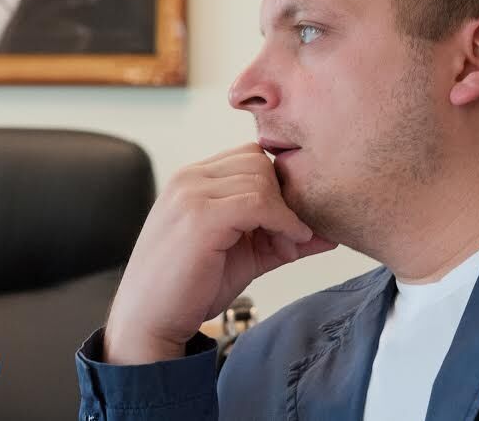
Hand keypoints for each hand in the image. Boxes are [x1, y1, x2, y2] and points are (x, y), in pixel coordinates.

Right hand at [103, 143, 334, 364]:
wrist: (149, 321)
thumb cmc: (190, 288)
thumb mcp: (244, 254)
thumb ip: (280, 236)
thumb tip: (328, 233)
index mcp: (192, 180)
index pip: (249, 156)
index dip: (276, 187)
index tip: (288, 227)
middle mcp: (189, 178)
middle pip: (258, 161)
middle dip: (282, 197)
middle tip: (289, 240)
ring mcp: (191, 194)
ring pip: (261, 177)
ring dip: (284, 214)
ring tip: (283, 249)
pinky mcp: (199, 216)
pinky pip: (257, 202)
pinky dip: (282, 221)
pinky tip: (286, 246)